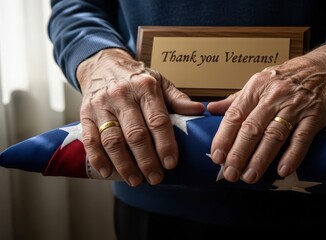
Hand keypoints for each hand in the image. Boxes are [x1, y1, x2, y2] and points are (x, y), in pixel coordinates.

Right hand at [76, 48, 204, 185]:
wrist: (103, 63)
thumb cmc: (136, 77)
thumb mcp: (159, 81)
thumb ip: (177, 99)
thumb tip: (198, 111)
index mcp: (145, 87)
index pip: (157, 120)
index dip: (165, 144)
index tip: (171, 163)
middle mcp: (122, 95)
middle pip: (135, 134)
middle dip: (147, 160)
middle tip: (156, 178)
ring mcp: (102, 105)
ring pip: (113, 140)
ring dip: (124, 164)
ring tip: (136, 180)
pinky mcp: (85, 114)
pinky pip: (90, 139)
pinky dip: (98, 158)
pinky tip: (108, 172)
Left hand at [207, 44, 325, 183]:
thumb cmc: (290, 76)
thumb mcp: (260, 81)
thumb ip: (236, 98)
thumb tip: (211, 109)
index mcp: (256, 87)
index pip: (235, 115)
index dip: (224, 137)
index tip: (216, 156)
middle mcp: (274, 96)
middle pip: (252, 128)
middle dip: (238, 153)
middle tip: (230, 173)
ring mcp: (295, 106)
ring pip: (274, 135)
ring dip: (260, 159)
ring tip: (250, 176)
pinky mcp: (315, 115)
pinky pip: (302, 138)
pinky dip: (292, 155)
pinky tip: (283, 171)